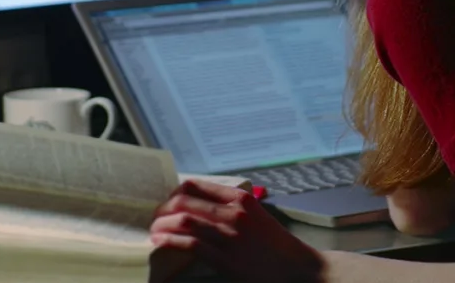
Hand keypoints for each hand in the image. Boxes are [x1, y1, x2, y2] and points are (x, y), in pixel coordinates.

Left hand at [150, 179, 323, 281]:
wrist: (300, 270)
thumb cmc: (277, 246)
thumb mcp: (256, 216)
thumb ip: (230, 209)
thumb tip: (200, 208)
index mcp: (240, 198)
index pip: (195, 186)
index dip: (173, 193)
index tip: (167, 203)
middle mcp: (233, 212)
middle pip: (183, 201)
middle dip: (162, 209)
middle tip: (155, 219)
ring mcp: (230, 235)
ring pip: (183, 220)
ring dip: (161, 224)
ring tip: (153, 231)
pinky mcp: (227, 259)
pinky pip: (190, 244)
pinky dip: (170, 240)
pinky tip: (160, 242)